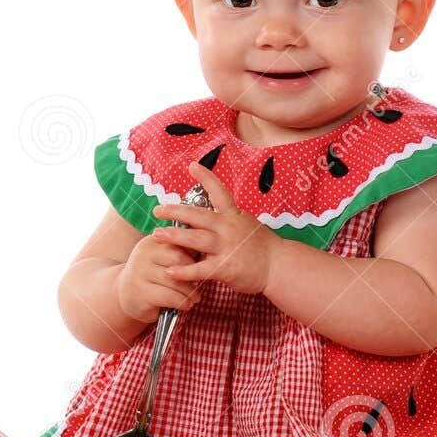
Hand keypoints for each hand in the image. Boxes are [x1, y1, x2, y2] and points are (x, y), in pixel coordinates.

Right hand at [116, 231, 199, 324]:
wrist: (127, 295)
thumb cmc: (155, 276)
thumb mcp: (164, 259)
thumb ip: (182, 252)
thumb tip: (210, 251)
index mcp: (153, 241)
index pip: (181, 241)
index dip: (195, 254)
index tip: (202, 264)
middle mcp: (143, 254)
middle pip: (179, 259)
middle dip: (193, 272)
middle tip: (199, 282)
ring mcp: (140, 273)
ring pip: (175, 280)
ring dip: (190, 291)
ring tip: (195, 297)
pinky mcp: (141, 293)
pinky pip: (170, 296)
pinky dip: (183, 302)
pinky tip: (186, 305)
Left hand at [151, 160, 279, 294]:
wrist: (280, 266)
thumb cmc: (263, 247)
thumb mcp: (247, 225)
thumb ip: (228, 221)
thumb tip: (210, 217)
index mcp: (234, 215)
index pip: (219, 192)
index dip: (205, 177)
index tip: (192, 166)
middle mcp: (228, 228)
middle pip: (197, 215)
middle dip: (175, 211)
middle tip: (158, 209)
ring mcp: (226, 247)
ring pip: (194, 239)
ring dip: (173, 236)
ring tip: (156, 235)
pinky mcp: (225, 267)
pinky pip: (200, 268)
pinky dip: (184, 271)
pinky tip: (170, 271)